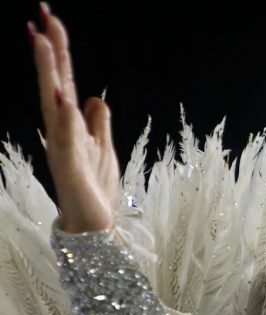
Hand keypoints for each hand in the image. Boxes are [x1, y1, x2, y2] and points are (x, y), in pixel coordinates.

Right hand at [29, 4, 117, 232]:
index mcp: (72, 126)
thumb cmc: (95, 189)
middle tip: (43, 15)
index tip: (52, 21)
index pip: (64, 82)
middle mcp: (63, 133)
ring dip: (49, 73)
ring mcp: (63, 149)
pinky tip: (64, 97)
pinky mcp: (69, 168)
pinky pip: (66, 139)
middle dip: (49, 51)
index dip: (59, 53)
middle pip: (55, 84)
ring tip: (43, 41)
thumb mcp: (104, 149)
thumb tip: (95, 97)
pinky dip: (65, 119)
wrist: (93, 225)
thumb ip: (98, 123)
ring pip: (54, 104)